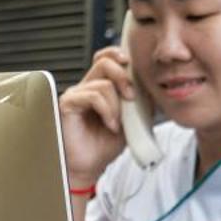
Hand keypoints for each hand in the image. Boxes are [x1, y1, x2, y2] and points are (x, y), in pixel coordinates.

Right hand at [57, 44, 138, 187]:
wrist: (91, 165)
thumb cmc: (105, 144)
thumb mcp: (131, 120)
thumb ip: (139, 101)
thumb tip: (152, 88)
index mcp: (100, 86)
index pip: (105, 58)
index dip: (117, 55)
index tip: (131, 64)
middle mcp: (86, 87)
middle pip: (104, 62)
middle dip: (124, 77)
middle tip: (131, 97)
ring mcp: (76, 95)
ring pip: (103, 84)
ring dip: (117, 106)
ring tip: (117, 124)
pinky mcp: (67, 105)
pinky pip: (92, 96)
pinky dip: (107, 111)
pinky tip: (110, 125)